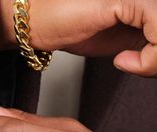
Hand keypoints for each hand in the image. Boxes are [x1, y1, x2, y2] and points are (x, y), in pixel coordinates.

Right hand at [0, 0, 156, 76]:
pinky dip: (151, 50)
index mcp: (142, 6)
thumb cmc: (73, 29)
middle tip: (142, 69)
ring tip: (134, 66)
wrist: (42, 24)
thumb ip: (146, 44)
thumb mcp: (121, 43)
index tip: (143, 69)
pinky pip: (155, 20)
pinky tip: (123, 60)